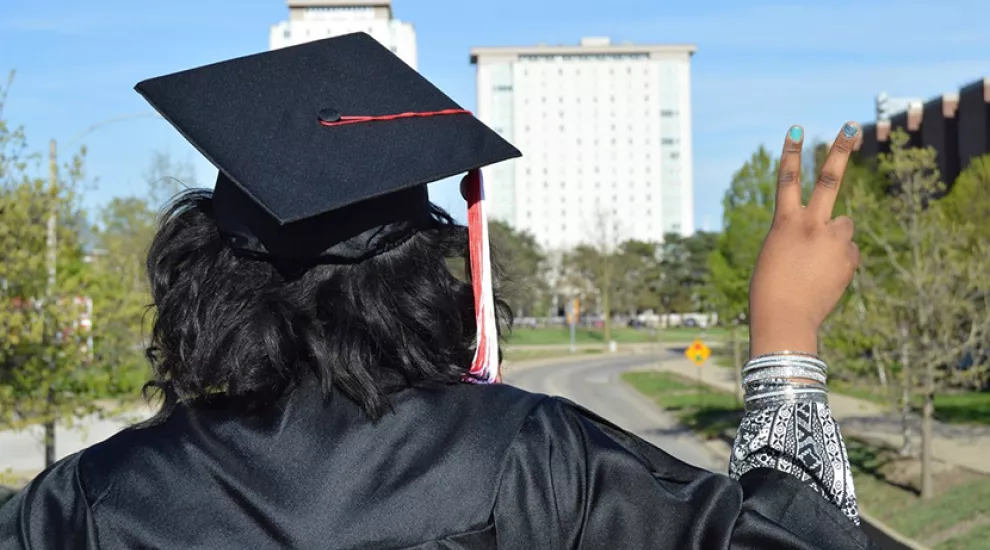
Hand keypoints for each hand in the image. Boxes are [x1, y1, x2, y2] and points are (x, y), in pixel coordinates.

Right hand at [748, 122, 861, 356]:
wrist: (785, 318)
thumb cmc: (771, 289)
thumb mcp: (778, 254)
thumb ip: (804, 235)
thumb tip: (838, 229)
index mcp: (785, 223)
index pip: (786, 180)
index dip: (790, 153)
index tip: (795, 129)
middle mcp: (812, 224)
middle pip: (829, 179)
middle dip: (840, 150)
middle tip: (851, 127)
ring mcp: (833, 240)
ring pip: (845, 225)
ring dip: (837, 236)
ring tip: (819, 261)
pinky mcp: (849, 258)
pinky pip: (850, 252)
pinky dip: (842, 261)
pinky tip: (827, 278)